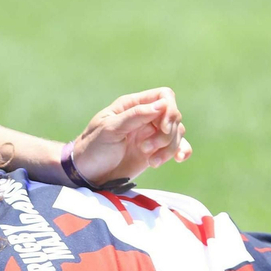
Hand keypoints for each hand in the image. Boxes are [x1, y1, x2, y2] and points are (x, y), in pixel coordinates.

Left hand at [70, 88, 190, 185]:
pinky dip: (182, 151)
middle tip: (145, 149)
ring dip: (169, 148)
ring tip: (151, 162)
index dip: (169, 110)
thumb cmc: (94, 148)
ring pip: (177, 133)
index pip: (164, 96)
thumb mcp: (110, 129)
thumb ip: (135, 116)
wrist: (88, 173)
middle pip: (173, 116)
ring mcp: (151, 134)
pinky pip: (178, 146)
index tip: (163, 128)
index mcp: (132, 105)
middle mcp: (145, 117)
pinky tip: (180, 159)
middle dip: (166, 135)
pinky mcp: (156, 151)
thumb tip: (162, 105)